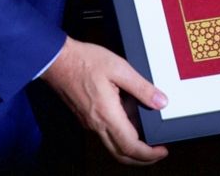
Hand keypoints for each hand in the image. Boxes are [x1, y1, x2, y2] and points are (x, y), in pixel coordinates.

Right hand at [41, 36, 168, 164]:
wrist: (57, 60)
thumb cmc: (84, 61)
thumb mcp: (120, 68)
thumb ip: (142, 88)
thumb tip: (161, 102)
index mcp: (107, 115)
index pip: (130, 147)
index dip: (148, 154)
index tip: (162, 151)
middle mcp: (96, 124)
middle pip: (121, 154)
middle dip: (142, 158)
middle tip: (157, 152)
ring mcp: (90, 122)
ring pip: (112, 146)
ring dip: (131, 149)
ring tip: (147, 139)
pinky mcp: (86, 117)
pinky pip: (105, 134)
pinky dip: (120, 137)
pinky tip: (130, 122)